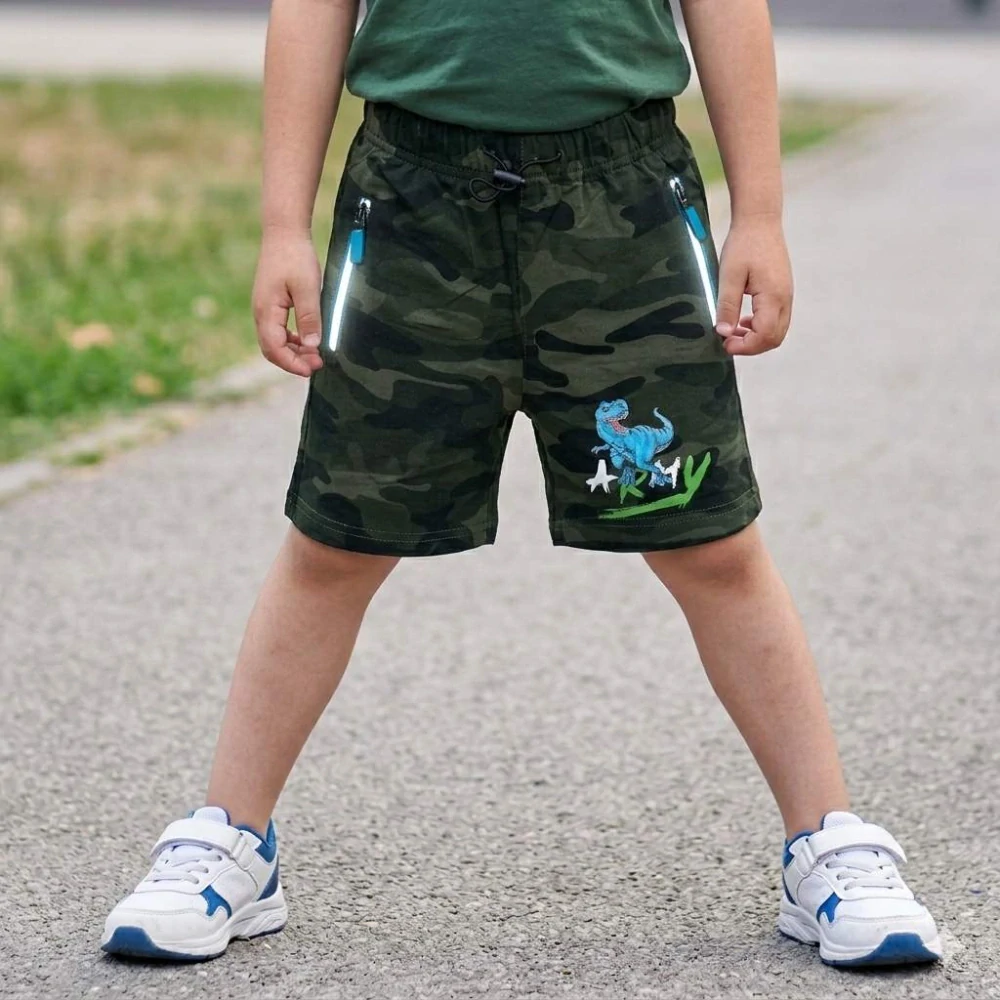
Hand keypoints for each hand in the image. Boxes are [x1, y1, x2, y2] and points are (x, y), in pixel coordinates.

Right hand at [252, 227, 324, 376]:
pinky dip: (292, 340)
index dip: (292, 363)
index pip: (274, 348)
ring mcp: (264, 309)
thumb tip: (313, 345)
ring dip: (294, 351)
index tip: (312, 368)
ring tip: (316, 355)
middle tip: (318, 364)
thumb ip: (309, 317)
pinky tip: (308, 341)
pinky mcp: (271, 305)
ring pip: (275, 342)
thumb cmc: (295, 256)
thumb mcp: (308, 288)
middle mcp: (261, 313)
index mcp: (266, 311)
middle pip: (272, 349)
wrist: (284, 233)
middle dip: (294, 361)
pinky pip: (278, 331)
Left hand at [714, 215, 792, 355]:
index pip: (764, 336)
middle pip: (774, 338)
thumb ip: (727, 306)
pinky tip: (743, 320)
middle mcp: (785, 299)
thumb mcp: (729, 276)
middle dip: (751, 346)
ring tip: (733, 331)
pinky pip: (777, 319)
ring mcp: (786, 295)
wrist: (760, 221)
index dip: (744, 347)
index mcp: (773, 296)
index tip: (725, 344)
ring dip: (756, 337)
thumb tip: (724, 332)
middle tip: (728, 342)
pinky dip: (761, 326)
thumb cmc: (744, 245)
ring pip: (777, 331)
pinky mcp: (783, 291)